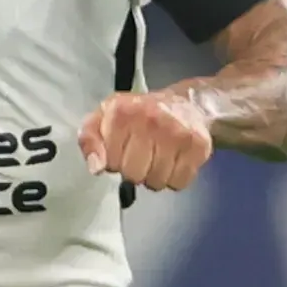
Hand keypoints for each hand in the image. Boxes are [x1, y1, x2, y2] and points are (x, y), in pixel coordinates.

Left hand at [80, 91, 213, 190]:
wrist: (188, 104)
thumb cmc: (141, 114)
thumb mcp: (105, 117)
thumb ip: (89, 139)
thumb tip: (96, 168)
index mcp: (122, 111)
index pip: (111, 163)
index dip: (115, 162)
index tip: (123, 149)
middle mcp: (149, 119)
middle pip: (133, 175)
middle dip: (135, 171)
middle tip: (143, 155)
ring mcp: (176, 132)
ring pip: (156, 182)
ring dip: (156, 176)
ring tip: (159, 157)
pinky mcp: (197, 146)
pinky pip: (179, 182)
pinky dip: (176, 179)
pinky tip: (175, 161)